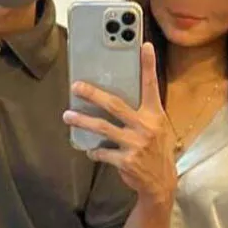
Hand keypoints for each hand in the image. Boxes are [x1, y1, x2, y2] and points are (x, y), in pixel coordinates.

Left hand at [63, 43, 176, 205]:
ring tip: (67, 116)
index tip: (143, 45)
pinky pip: (103, 152)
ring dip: (82, 121)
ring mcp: (135, 144)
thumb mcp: (157, 128)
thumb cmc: (156, 151)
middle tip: (76, 86)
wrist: (161, 183)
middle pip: (115, 105)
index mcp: (155, 115)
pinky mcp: (126, 161)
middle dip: (93, 94)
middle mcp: (146, 127)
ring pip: (102, 128)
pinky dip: (94, 151)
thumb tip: (114, 98)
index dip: (148, 65)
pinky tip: (90, 150)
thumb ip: (142, 113)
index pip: (151, 86)